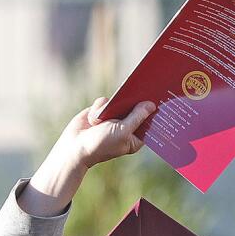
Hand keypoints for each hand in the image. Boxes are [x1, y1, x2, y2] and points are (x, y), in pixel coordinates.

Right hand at [21, 97, 157, 216]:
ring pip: (119, 102)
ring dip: (111, 108)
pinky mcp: (101, 112)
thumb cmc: (101, 144)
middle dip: (134, 101)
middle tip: (141, 89)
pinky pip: (105, 101)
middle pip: (135, 108)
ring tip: (103, 119)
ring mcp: (113, 119)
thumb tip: (150, 105)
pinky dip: (99, 108)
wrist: (74, 146)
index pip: (148, 121)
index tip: (159, 98)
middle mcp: (126, 127)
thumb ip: (137, 117)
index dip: (153, 111)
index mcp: (135, 137)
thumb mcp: (123, 131)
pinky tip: (93, 120)